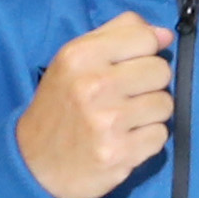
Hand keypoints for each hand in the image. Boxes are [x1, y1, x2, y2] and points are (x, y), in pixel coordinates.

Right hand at [15, 11, 177, 197]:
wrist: (34, 162)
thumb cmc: (61, 104)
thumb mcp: (75, 59)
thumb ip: (119, 35)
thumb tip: (165, 34)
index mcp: (80, 55)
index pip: (145, 37)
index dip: (144, 51)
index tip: (129, 65)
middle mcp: (94, 85)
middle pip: (161, 71)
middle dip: (149, 83)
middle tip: (126, 96)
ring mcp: (107, 121)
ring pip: (165, 104)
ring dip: (150, 113)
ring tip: (124, 119)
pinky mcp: (119, 153)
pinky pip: (160, 136)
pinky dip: (147, 139)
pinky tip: (124, 139)